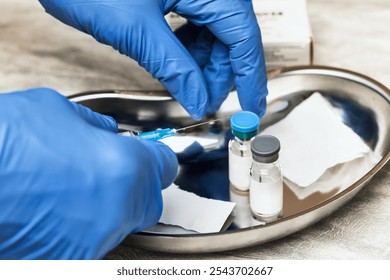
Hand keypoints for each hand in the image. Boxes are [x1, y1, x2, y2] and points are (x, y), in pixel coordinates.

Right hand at [0, 88, 177, 258]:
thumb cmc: (2, 142)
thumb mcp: (57, 111)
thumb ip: (96, 127)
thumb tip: (107, 134)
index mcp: (124, 168)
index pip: (165, 166)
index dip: (157, 158)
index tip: (152, 157)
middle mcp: (115, 210)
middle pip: (148, 201)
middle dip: (135, 186)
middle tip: (108, 172)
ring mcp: (92, 242)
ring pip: (119, 224)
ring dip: (105, 208)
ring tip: (69, 190)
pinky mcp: (69, 262)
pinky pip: (90, 241)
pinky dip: (80, 227)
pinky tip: (55, 210)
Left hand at [39, 0, 267, 119]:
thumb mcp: (138, 30)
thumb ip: (174, 69)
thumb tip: (199, 101)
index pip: (243, 35)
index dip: (249, 76)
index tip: (251, 106)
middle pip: (230, 35)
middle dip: (220, 73)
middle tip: (206, 101)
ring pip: (213, 32)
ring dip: (204, 64)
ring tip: (190, 87)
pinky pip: (194, 25)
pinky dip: (188, 49)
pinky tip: (178, 63)